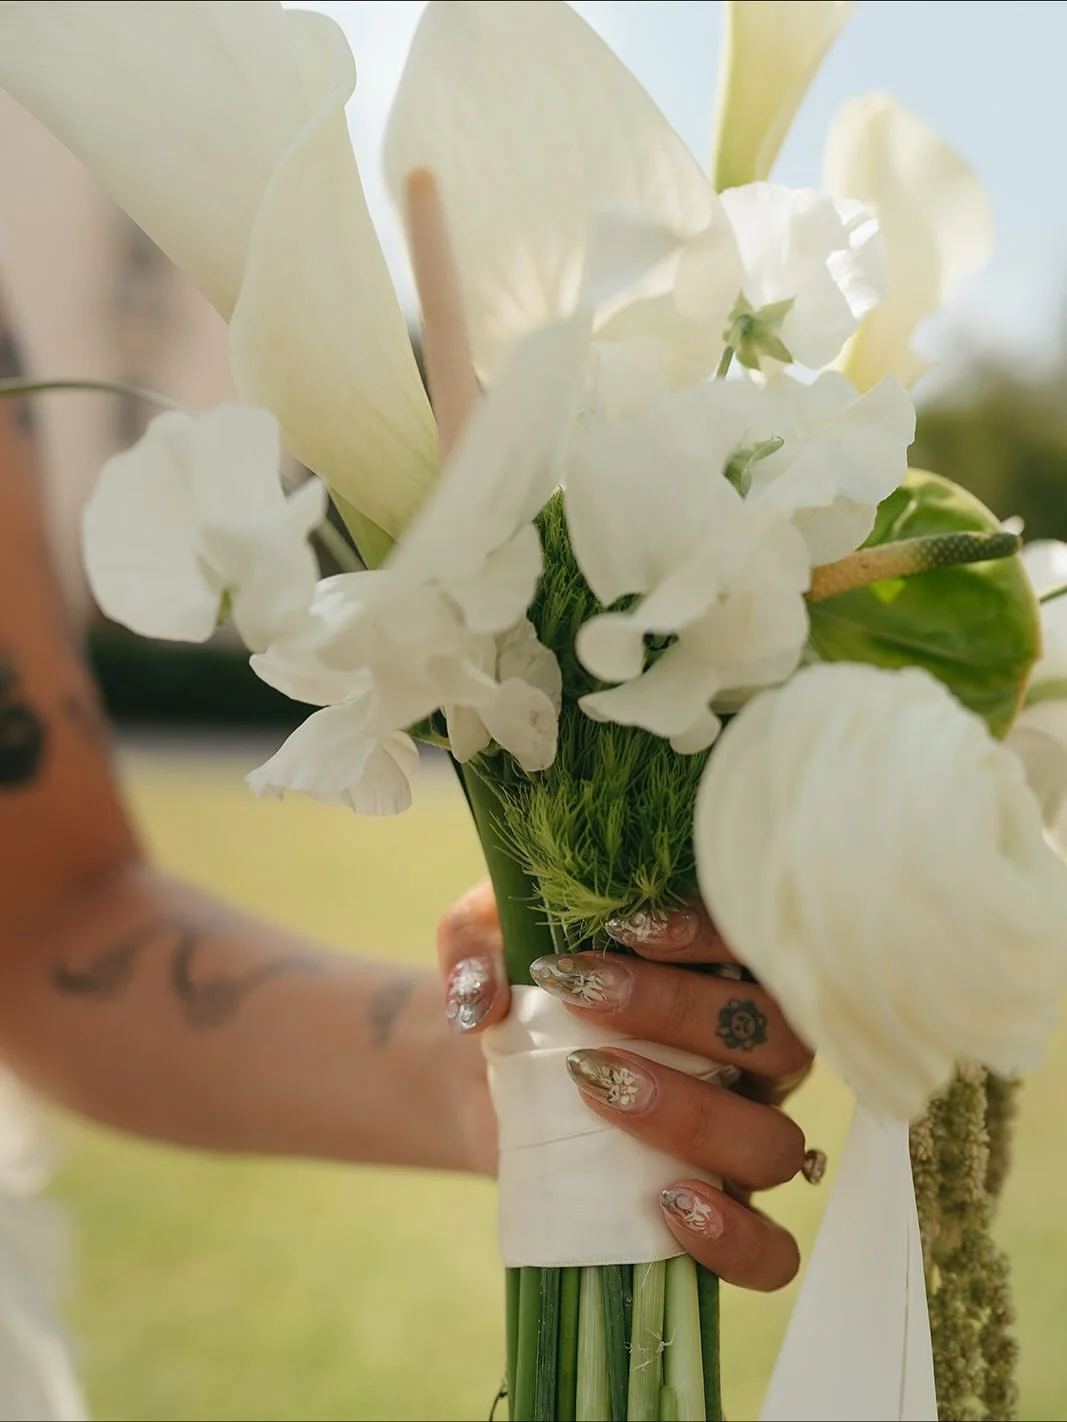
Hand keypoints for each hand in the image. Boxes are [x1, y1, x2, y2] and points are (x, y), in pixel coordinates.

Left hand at [438, 887, 814, 1291]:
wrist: (488, 1077)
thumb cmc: (519, 990)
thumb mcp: (485, 943)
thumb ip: (474, 942)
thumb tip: (480, 997)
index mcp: (725, 976)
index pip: (759, 944)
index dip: (710, 932)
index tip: (623, 925)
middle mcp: (752, 1058)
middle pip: (776, 1038)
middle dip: (679, 1012)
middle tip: (582, 994)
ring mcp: (741, 1141)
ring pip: (773, 1142)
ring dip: (690, 1115)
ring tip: (594, 1086)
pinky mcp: (716, 1215)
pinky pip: (770, 1250)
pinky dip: (736, 1237)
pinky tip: (668, 1204)